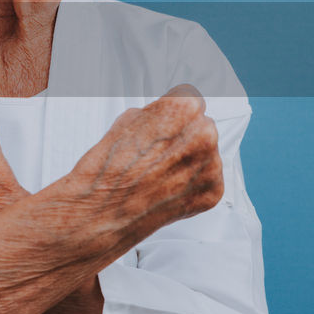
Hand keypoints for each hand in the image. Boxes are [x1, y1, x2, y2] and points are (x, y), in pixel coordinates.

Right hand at [65, 83, 223, 248]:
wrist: (101, 213)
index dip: (174, 116)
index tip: (167, 126)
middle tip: (159, 154)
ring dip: (190, 162)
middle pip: (202, 127)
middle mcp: (203, 135)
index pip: (191, 101)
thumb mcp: (126, 122)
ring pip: (207, 155)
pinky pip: (207, 181)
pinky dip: (191, 185)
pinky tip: (168, 189)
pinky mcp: (212, 192)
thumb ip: (154, 115)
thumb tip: (163, 118)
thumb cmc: (109, 170)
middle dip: (184, 138)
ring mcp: (210, 166)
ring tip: (160, 174)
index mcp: (183, 109)